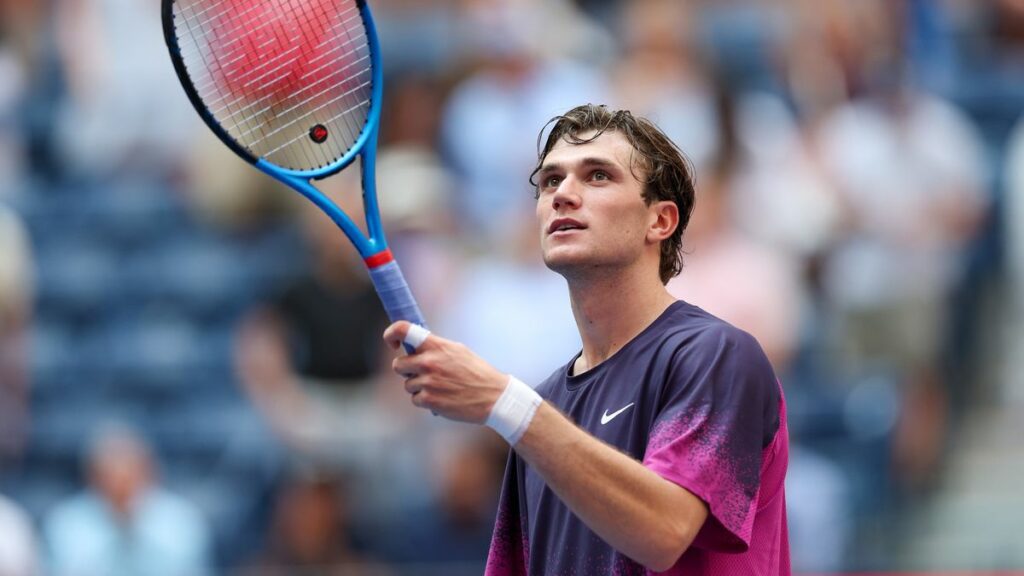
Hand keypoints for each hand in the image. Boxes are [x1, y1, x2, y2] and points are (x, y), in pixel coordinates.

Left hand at [383, 321, 507, 423]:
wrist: (493, 397)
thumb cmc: (477, 372)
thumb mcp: (458, 351)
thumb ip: (435, 347)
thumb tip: (414, 346)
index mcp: (436, 345)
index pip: (403, 329)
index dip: (391, 334)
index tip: (392, 343)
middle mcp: (429, 362)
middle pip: (398, 364)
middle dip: (406, 369)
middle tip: (421, 373)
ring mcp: (428, 381)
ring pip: (407, 384)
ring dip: (419, 387)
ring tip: (440, 387)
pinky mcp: (429, 400)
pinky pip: (415, 399)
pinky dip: (425, 400)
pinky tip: (442, 398)